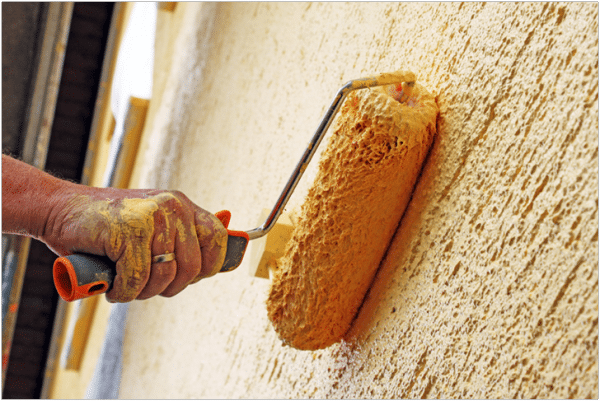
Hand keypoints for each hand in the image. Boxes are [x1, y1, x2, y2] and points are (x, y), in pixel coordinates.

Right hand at [42, 186, 226, 301]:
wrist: (60, 209)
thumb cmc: (108, 226)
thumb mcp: (152, 225)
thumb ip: (185, 235)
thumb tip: (237, 235)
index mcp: (182, 206)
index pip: (218, 239)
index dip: (207, 267)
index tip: (185, 278)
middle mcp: (172, 207)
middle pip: (192, 267)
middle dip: (169, 287)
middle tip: (146, 286)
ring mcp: (152, 217)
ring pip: (164, 276)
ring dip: (143, 292)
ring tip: (126, 284)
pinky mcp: (129, 231)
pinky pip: (137, 279)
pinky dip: (123, 291)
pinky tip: (111, 285)